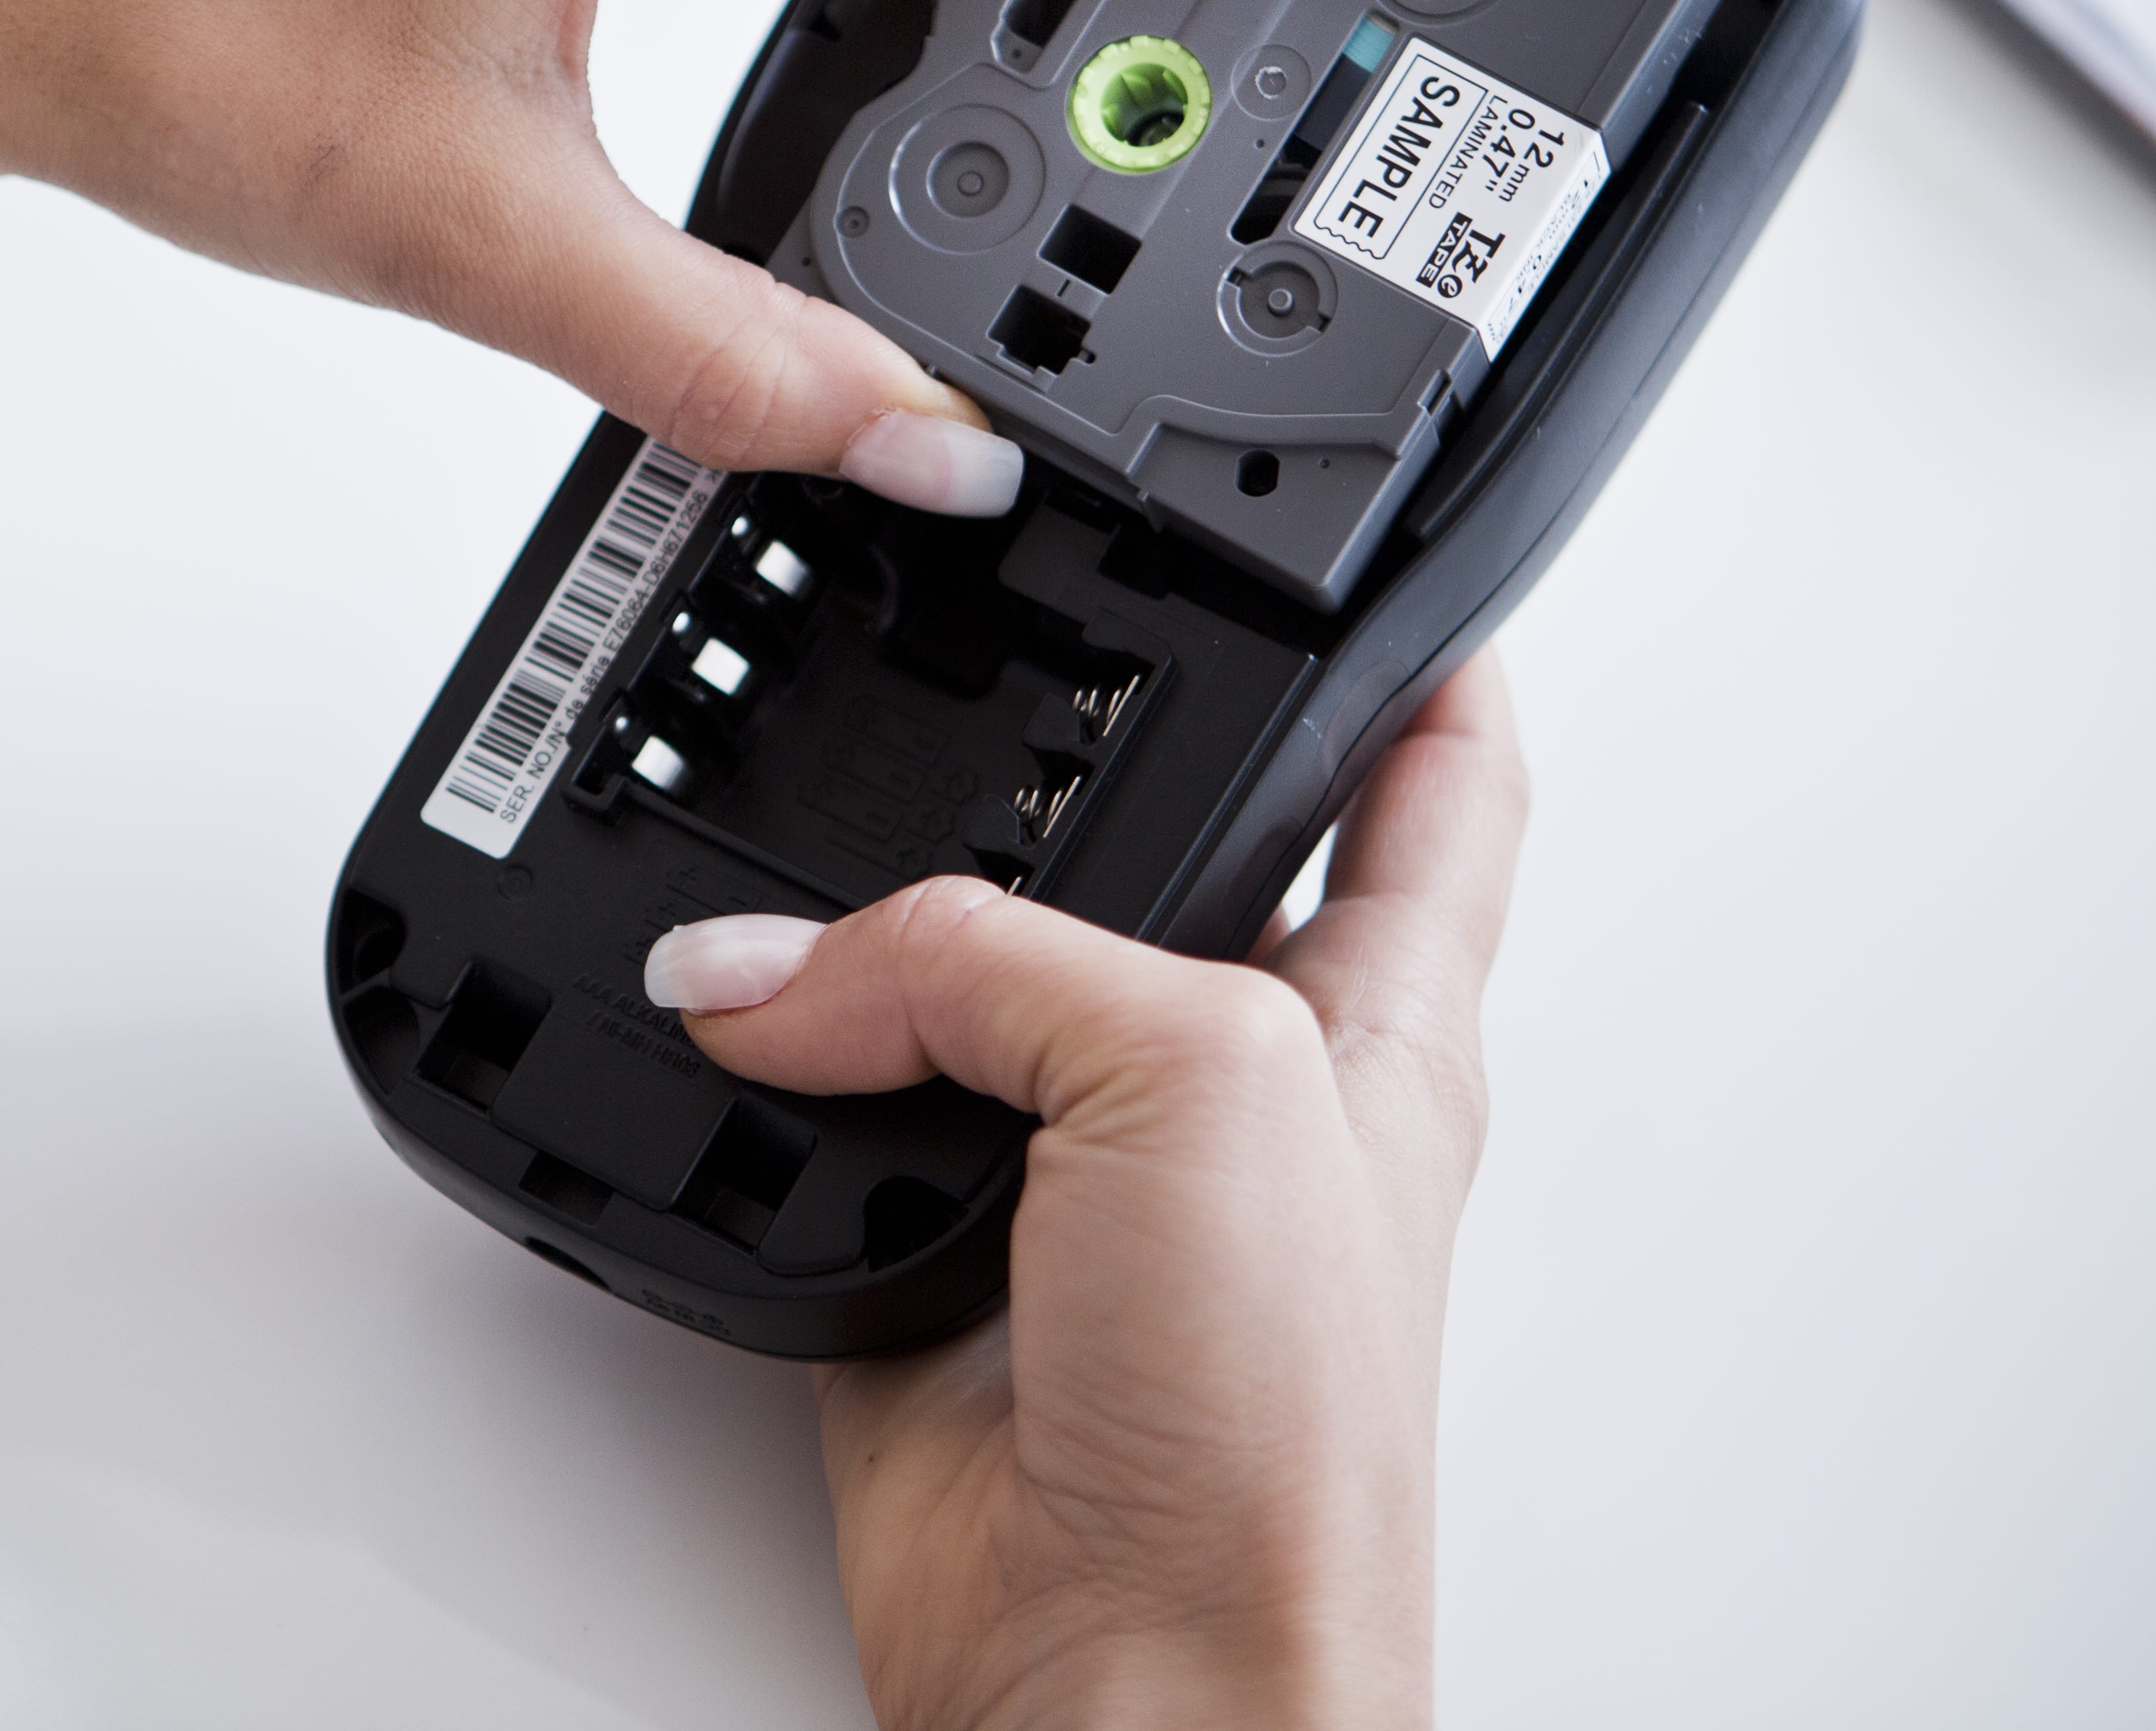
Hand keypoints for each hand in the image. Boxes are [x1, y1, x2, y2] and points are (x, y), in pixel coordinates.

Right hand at [645, 653, 1529, 1727]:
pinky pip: (811, 1116)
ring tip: (782, 847)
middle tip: (963, 651)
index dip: (1410, 646)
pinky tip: (719, 1029)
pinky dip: (749, 1077)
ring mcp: (1069, 1167)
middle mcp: (1222, 1073)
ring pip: (948, 971)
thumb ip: (978, 957)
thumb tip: (763, 972)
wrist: (1138, 1678)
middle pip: (1143, 846)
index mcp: (1373, 1010)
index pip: (1436, 775)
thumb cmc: (1282, 1428)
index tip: (1344, 539)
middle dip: (1049, 758)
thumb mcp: (1194, 1076)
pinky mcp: (921, 1255)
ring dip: (859, 928)